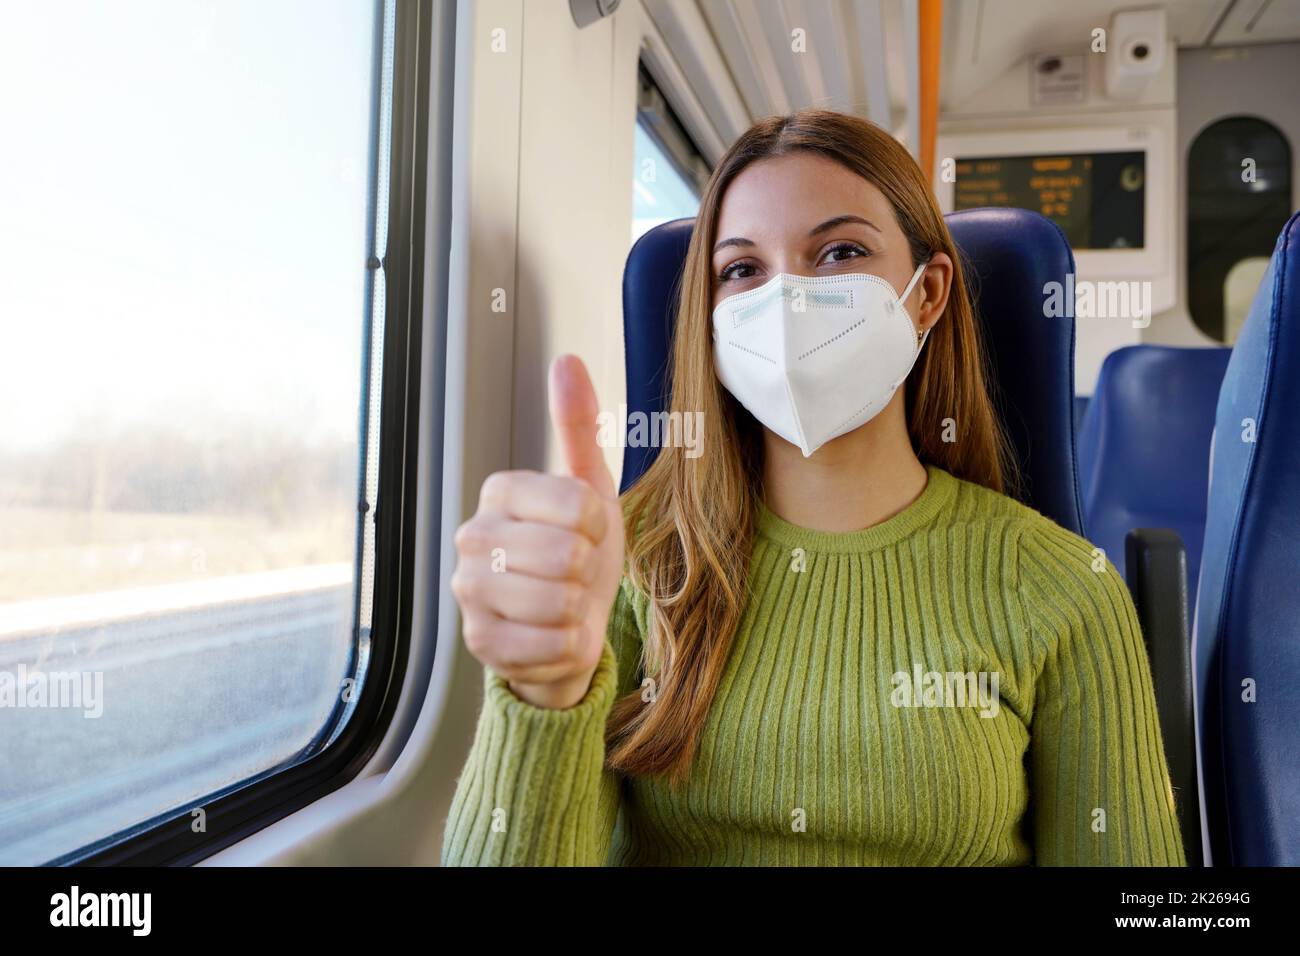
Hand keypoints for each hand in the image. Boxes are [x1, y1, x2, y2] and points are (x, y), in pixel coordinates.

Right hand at [450, 354, 625, 708]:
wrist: (566, 627)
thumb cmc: (578, 552)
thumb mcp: (589, 487)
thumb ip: (578, 425)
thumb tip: (566, 361)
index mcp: (500, 492)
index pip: (577, 503)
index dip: (599, 525)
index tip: (588, 533)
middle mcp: (473, 536)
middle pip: (568, 554)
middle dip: (589, 570)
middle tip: (575, 573)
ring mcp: (470, 592)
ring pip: (560, 601)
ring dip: (582, 609)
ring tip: (567, 603)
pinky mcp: (480, 643)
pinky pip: (554, 645)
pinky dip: (571, 646)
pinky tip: (556, 635)